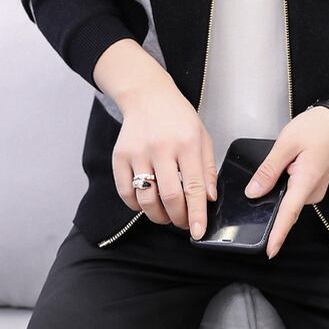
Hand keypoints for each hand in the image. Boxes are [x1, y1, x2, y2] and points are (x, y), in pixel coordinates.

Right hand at [96, 42, 218, 240]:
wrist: (147, 95)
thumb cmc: (177, 116)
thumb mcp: (202, 136)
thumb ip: (207, 168)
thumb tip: (208, 198)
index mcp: (187, 142)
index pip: (194, 187)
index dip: (197, 214)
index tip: (199, 233)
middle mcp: (162, 147)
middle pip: (170, 197)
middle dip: (179, 218)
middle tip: (184, 223)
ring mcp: (138, 152)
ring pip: (146, 199)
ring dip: (158, 216)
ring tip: (167, 215)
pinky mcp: (120, 156)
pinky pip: (126, 193)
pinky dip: (137, 206)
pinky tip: (147, 203)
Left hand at [244, 106, 328, 257]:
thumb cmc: (317, 127)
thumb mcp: (287, 144)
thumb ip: (269, 170)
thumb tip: (253, 192)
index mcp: (306, 182)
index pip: (288, 214)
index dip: (277, 234)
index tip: (269, 251)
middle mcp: (313, 191)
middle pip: (286, 204)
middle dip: (274, 195)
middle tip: (279, 163)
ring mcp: (316, 188)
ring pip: (290, 196)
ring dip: (281, 185)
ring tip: (288, 156)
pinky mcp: (315, 183)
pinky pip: (296, 189)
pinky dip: (287, 182)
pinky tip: (289, 163)